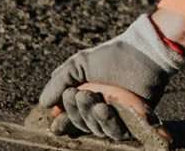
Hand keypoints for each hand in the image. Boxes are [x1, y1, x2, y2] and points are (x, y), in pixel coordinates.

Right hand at [39, 14, 184, 139]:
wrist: (141, 53)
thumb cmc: (111, 56)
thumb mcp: (80, 64)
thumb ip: (60, 81)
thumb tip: (43, 103)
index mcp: (86, 100)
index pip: (70, 118)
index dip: (62, 120)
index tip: (55, 115)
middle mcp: (100, 112)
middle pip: (82, 123)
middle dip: (77, 111)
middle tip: (79, 93)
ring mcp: (117, 118)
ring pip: (98, 129)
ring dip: (92, 116)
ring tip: (94, 100)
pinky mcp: (133, 123)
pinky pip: (118, 131)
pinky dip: (110, 122)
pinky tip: (105, 108)